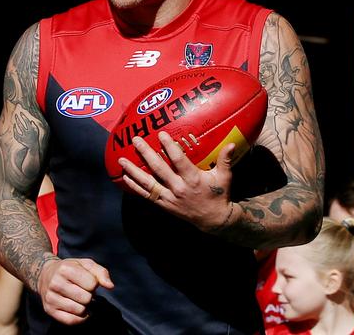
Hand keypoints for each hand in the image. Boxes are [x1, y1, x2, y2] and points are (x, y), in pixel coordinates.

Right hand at [37, 258, 112, 324]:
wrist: (45, 276)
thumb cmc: (71, 269)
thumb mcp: (86, 264)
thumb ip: (101, 273)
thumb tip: (110, 286)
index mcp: (65, 269)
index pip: (92, 284)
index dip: (94, 284)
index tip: (88, 281)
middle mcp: (55, 283)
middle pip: (86, 298)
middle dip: (90, 295)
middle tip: (84, 291)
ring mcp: (51, 298)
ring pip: (79, 310)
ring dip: (85, 306)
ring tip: (80, 299)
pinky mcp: (49, 310)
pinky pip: (70, 321)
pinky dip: (80, 318)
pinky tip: (80, 310)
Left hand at [120, 131, 234, 231]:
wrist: (213, 219)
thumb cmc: (219, 194)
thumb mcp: (225, 176)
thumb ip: (225, 159)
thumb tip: (232, 144)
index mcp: (193, 179)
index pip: (178, 160)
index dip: (169, 147)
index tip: (161, 134)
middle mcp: (178, 188)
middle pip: (158, 169)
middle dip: (146, 153)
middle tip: (136, 140)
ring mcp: (169, 197)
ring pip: (147, 183)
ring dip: (133, 171)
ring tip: (121, 160)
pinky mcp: (164, 204)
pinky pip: (146, 195)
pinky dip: (135, 186)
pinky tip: (126, 177)